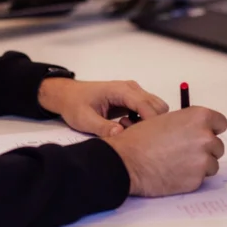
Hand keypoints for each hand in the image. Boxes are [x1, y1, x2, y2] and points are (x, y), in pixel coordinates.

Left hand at [38, 78, 168, 136]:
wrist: (68, 95)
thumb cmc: (75, 104)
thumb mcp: (84, 119)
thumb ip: (102, 127)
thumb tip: (120, 134)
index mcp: (120, 90)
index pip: (145, 104)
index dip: (150, 121)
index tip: (147, 138)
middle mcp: (131, 88)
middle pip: (158, 105)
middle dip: (151, 123)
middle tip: (132, 133)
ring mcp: (133, 93)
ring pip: (156, 108)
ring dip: (147, 122)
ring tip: (126, 128)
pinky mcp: (133, 99)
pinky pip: (148, 110)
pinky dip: (143, 120)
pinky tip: (126, 125)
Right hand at [104, 106, 226, 196]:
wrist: (127, 161)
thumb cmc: (140, 138)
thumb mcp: (165, 119)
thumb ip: (186, 123)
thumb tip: (194, 131)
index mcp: (199, 117)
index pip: (221, 123)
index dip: (211, 129)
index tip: (203, 134)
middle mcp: (206, 137)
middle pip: (217, 145)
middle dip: (204, 149)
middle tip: (185, 152)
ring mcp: (203, 159)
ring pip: (212, 163)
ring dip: (200, 164)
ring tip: (178, 163)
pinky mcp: (197, 179)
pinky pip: (201, 178)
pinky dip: (191, 177)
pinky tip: (174, 173)